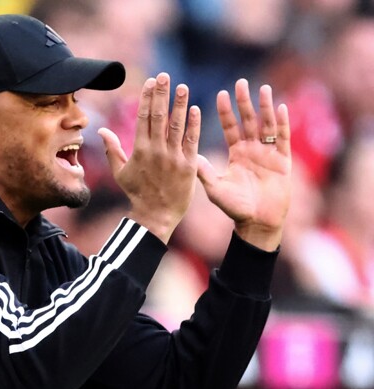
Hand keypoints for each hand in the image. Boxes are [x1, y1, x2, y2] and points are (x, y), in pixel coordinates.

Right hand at [98, 72, 200, 243]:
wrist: (156, 215)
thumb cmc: (136, 193)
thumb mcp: (120, 172)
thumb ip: (111, 149)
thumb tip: (101, 130)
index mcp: (139, 150)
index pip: (143, 117)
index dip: (147, 98)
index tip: (151, 82)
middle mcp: (156, 151)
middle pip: (159, 116)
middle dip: (161, 94)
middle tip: (165, 76)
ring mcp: (173, 157)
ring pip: (176, 125)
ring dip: (179, 104)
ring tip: (182, 87)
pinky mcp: (188, 165)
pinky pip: (191, 141)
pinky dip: (193, 124)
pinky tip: (195, 108)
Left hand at [197, 79, 291, 250]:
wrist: (258, 223)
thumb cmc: (235, 208)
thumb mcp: (216, 188)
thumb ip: (203, 171)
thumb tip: (187, 155)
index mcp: (236, 154)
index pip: (230, 127)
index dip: (226, 111)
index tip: (220, 93)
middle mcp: (252, 150)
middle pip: (248, 121)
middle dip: (245, 102)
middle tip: (240, 82)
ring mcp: (269, 154)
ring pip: (267, 125)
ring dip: (265, 107)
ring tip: (262, 88)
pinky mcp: (283, 161)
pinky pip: (283, 139)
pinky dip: (282, 123)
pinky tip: (280, 107)